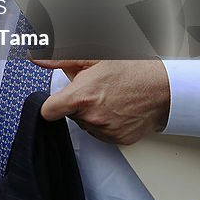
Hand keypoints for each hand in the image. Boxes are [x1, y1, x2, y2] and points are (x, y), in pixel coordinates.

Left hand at [32, 58, 169, 144]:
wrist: (162, 88)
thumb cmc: (129, 70)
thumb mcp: (92, 59)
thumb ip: (60, 61)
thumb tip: (37, 59)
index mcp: (81, 98)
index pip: (48, 112)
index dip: (51, 105)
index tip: (56, 101)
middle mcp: (92, 118)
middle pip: (69, 116)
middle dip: (76, 104)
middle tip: (94, 91)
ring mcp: (106, 131)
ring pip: (86, 125)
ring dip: (91, 115)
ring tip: (109, 99)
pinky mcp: (119, 140)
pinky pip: (103, 134)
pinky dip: (107, 124)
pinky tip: (118, 110)